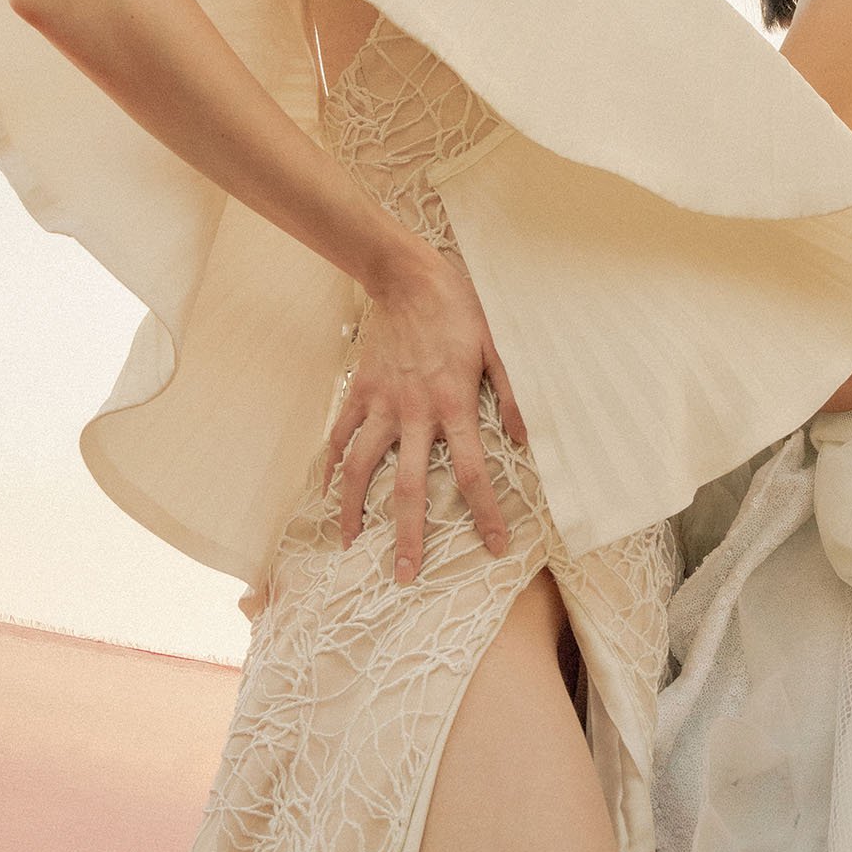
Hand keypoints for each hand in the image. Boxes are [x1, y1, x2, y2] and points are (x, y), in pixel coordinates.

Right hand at [323, 249, 528, 581]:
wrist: (408, 276)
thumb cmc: (460, 309)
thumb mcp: (499, 346)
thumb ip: (512, 395)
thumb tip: (526, 440)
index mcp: (453, 404)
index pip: (472, 471)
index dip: (485, 512)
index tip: (495, 546)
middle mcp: (413, 412)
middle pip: (410, 486)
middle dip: (409, 535)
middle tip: (406, 576)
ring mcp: (380, 403)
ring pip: (361, 467)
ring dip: (354, 509)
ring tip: (350, 543)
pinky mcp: (359, 390)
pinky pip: (340, 434)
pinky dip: (330, 464)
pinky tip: (326, 490)